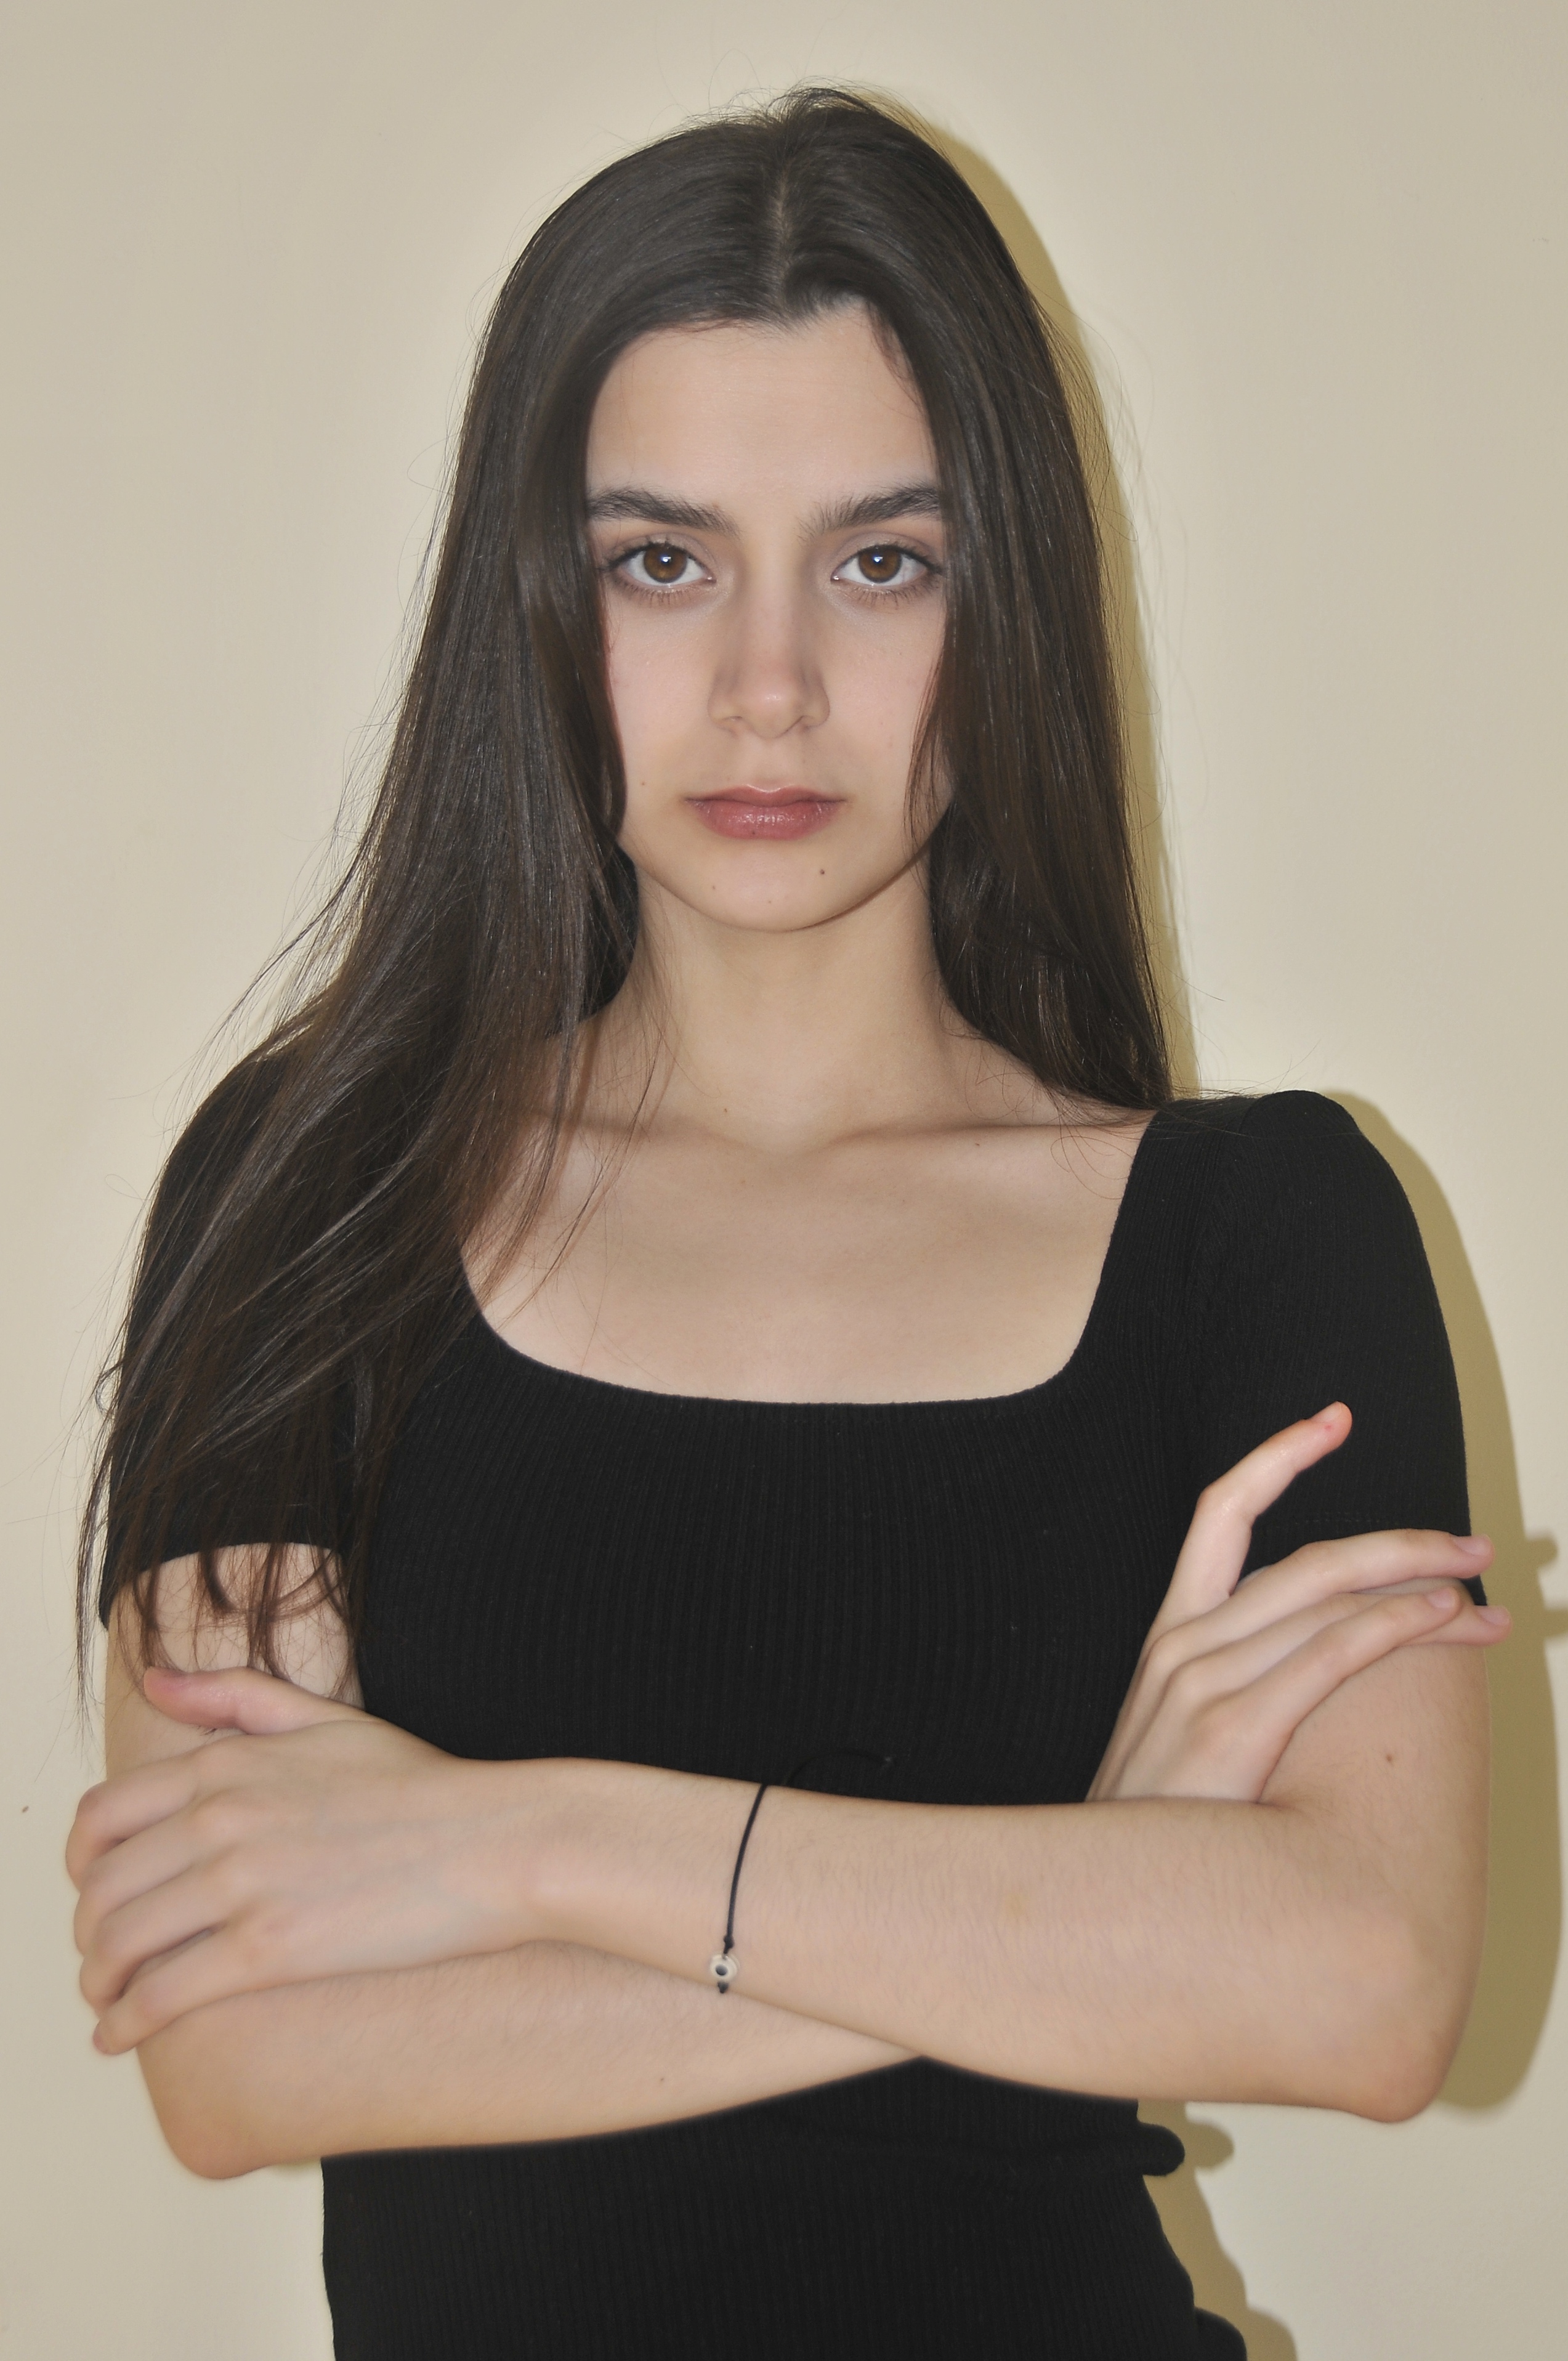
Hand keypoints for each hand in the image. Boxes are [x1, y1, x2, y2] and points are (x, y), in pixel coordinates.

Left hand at [68, 1669, 540, 2051]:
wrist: (497, 1845)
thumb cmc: (423, 1787)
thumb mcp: (326, 1719)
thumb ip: (234, 1697)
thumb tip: (154, 1683)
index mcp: (227, 1764)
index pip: (103, 1816)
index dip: (82, 1863)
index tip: (95, 1889)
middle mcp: (219, 1819)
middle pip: (101, 1886)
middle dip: (88, 1930)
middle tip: (102, 1956)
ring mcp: (240, 1884)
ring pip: (117, 1943)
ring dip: (97, 1981)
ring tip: (107, 2001)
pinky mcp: (266, 1951)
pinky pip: (159, 1996)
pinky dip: (122, 2022)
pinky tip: (119, 2036)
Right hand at [1088, 1404, 1506, 1805]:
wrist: (1102, 1903)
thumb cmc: (1159, 1833)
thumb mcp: (1180, 1742)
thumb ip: (1231, 1692)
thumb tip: (1311, 1673)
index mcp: (1170, 1636)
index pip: (1221, 1513)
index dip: (1278, 1457)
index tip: (1333, 1419)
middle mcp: (1183, 1643)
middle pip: (1306, 1556)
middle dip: (1401, 1540)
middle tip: (1473, 1542)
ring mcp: (1203, 1681)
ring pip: (1330, 1598)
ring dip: (1422, 1586)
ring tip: (1486, 1592)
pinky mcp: (1232, 1727)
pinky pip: (1331, 1654)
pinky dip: (1396, 1626)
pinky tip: (1445, 1619)